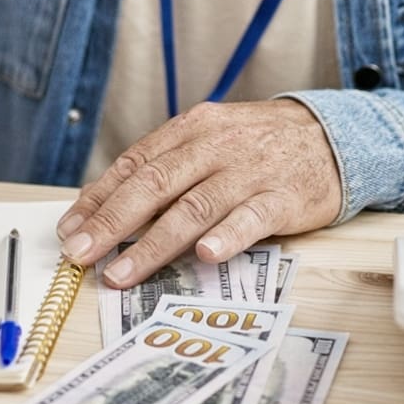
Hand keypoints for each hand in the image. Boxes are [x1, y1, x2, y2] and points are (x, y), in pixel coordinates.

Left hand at [56, 99, 344, 287]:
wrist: (333, 136)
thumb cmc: (260, 147)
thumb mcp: (210, 143)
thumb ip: (168, 170)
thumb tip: (109, 209)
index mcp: (192, 129)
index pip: (135, 164)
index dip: (99, 198)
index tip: (69, 230)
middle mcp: (216, 146)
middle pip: (155, 185)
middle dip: (113, 222)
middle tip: (82, 255)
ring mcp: (250, 171)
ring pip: (195, 207)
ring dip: (154, 244)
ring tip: (122, 273)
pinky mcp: (284, 197)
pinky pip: (253, 217)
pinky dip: (229, 236)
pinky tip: (208, 256)